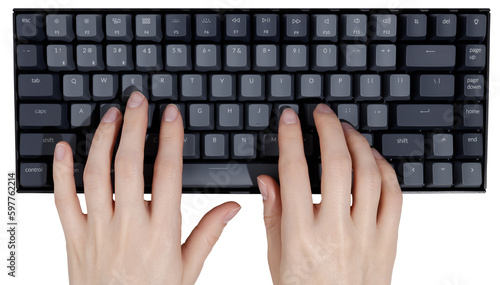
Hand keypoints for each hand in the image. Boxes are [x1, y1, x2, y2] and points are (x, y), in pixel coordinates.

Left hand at [52, 91, 240, 284]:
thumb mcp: (188, 268)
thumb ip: (210, 233)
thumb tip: (233, 206)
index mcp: (161, 231)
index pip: (167, 174)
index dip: (170, 139)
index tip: (171, 115)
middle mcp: (128, 225)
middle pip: (129, 165)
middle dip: (134, 126)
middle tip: (137, 101)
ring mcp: (98, 230)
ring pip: (97, 174)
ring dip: (103, 139)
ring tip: (111, 115)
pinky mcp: (74, 237)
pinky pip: (62, 199)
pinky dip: (60, 171)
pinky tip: (64, 148)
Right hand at [257, 104, 402, 284]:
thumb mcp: (277, 257)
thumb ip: (272, 214)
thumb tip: (268, 180)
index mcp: (301, 235)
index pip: (295, 173)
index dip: (290, 138)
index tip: (290, 119)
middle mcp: (335, 231)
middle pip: (336, 165)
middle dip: (328, 129)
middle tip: (322, 114)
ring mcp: (366, 235)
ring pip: (369, 174)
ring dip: (357, 144)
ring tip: (346, 130)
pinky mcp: (387, 240)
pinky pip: (393, 196)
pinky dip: (384, 169)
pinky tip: (373, 158)